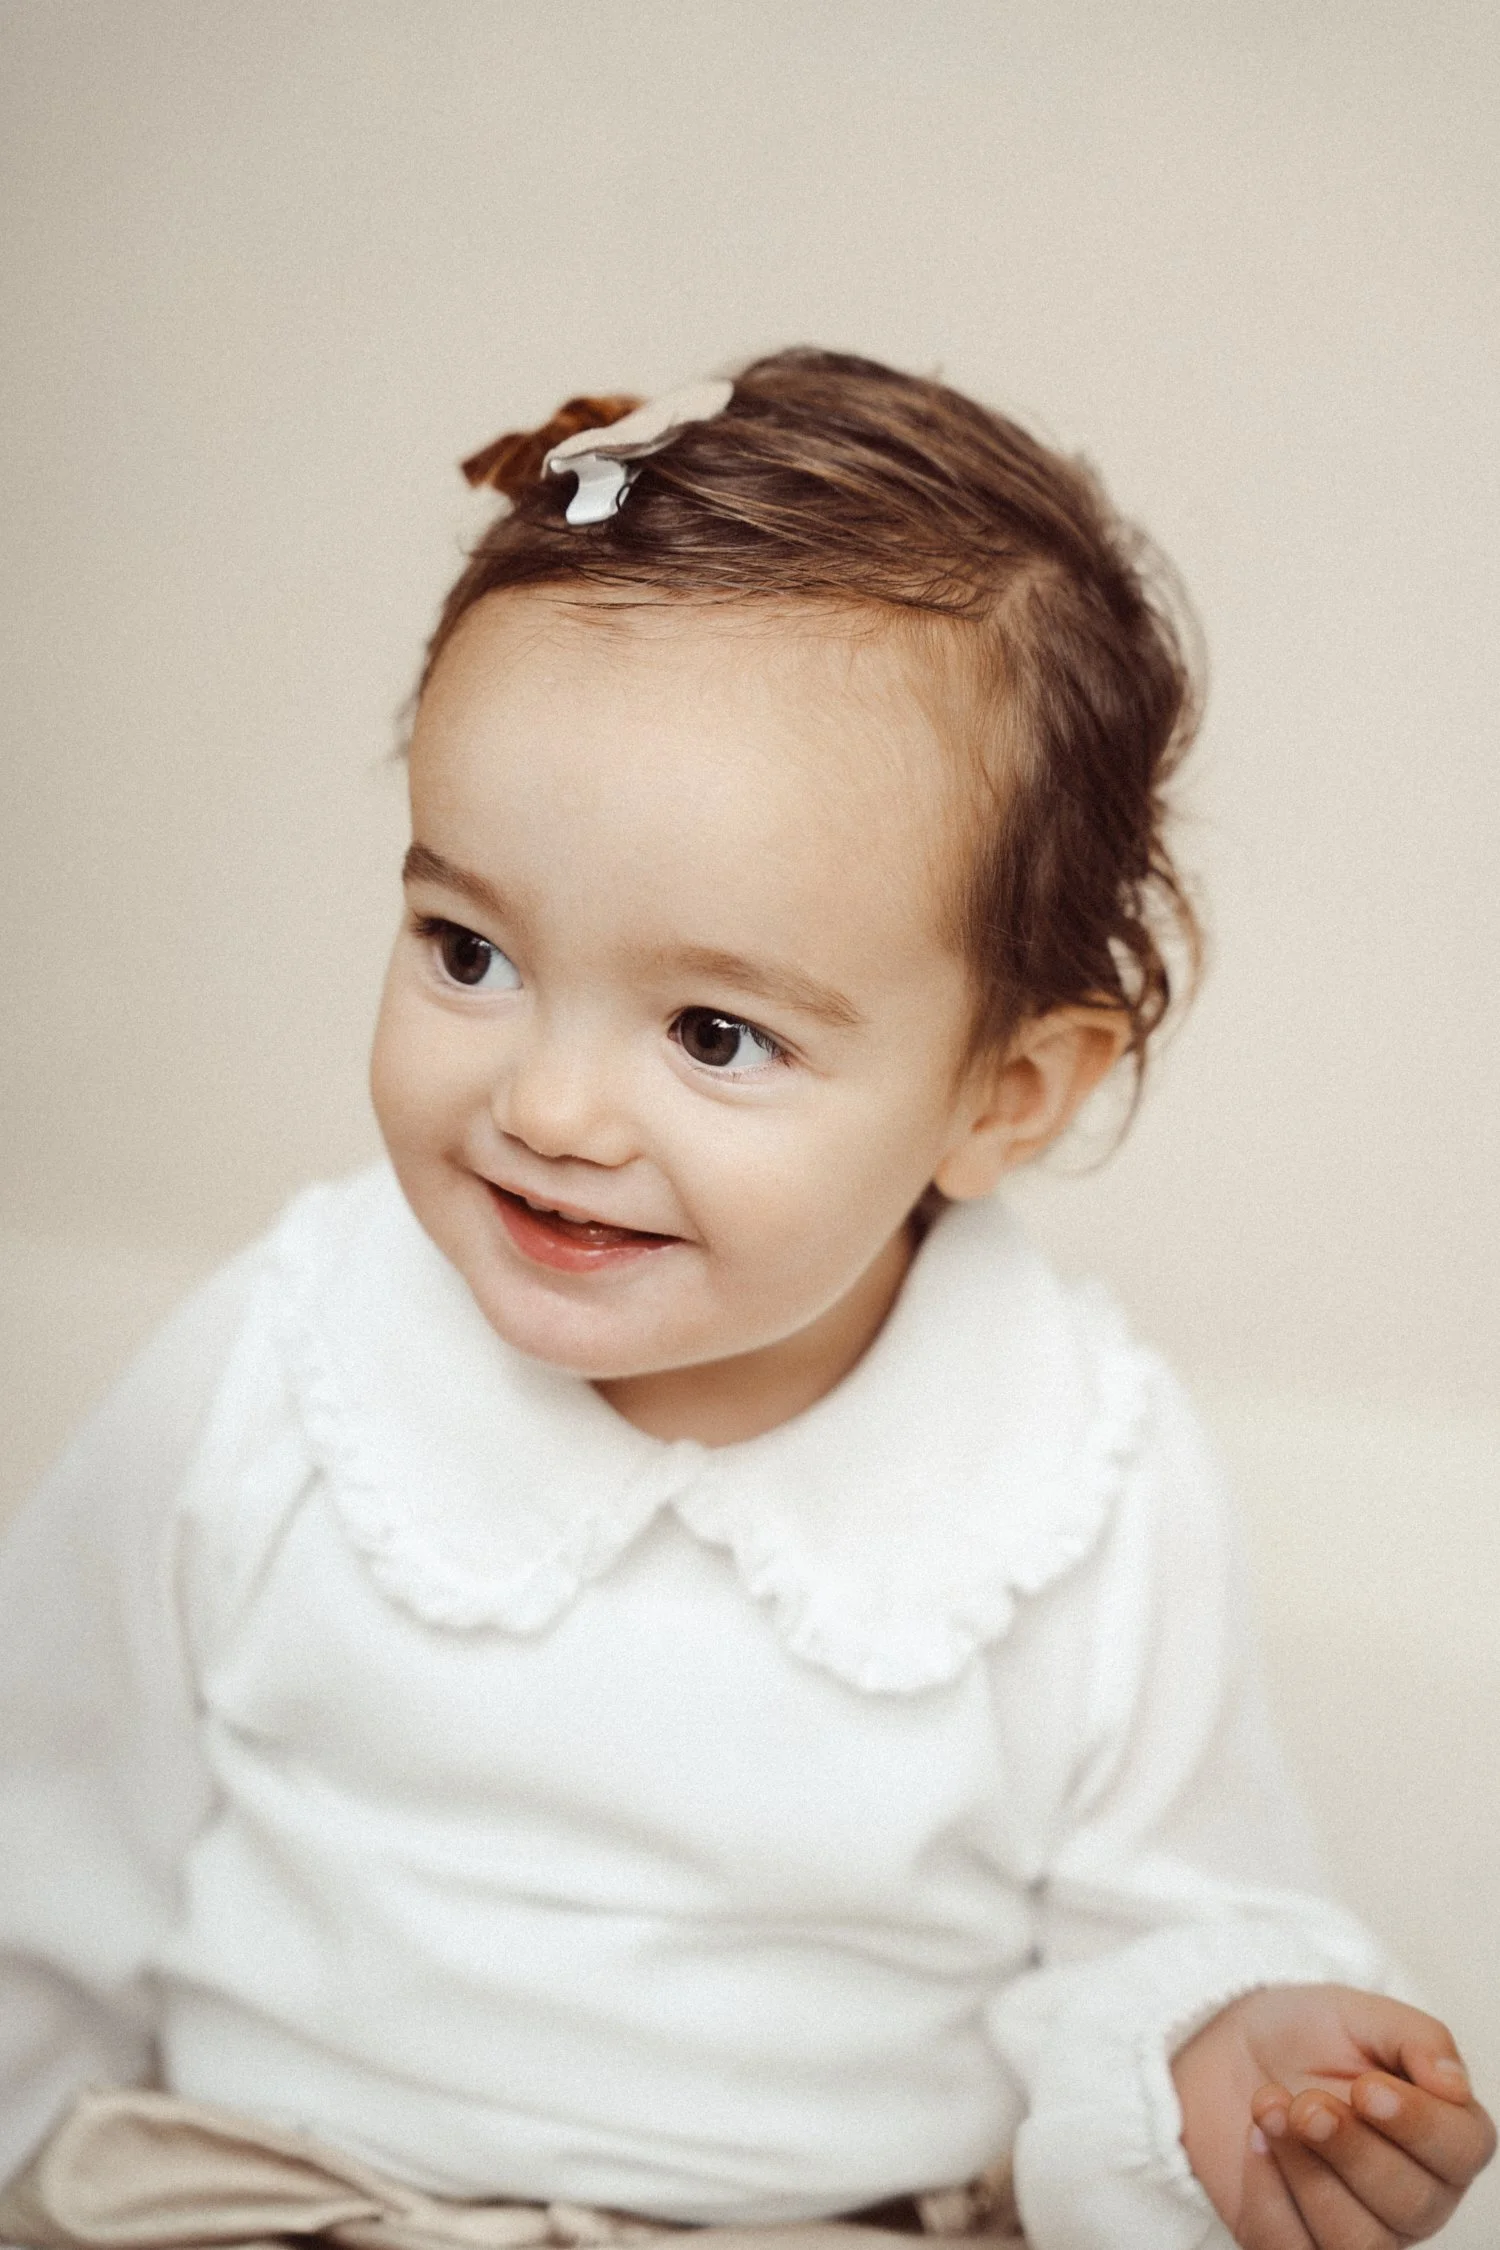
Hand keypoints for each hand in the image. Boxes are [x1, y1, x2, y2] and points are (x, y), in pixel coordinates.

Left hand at [1171, 1983, 1494, 2246]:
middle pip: (1411, 2205)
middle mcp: (1416, 2196)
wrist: (1235, 2051)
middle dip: (1351, 2149)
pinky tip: (1255, 2144)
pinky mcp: (1302, 2243)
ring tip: (1270, 2109)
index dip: (1418, 2125)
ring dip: (1307, 2172)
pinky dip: (1267, 2196)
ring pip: (1357, 2241)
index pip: (1463, 2150)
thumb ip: (1417, 2039)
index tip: (1367, 2088)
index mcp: (1443, 2136)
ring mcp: (1363, 2229)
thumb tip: (1453, 2084)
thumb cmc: (1312, 2037)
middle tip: (1307, 2104)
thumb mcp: (1363, 2017)